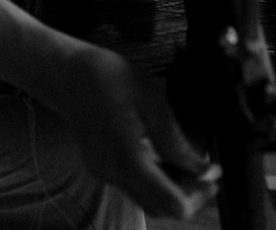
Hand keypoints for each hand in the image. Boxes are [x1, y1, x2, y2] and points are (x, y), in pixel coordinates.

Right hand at [53, 43, 220, 219]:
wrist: (66, 72)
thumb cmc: (107, 77)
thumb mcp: (150, 98)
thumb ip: (175, 139)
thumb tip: (202, 168)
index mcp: (127, 156)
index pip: (171, 202)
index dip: (198, 192)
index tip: (212, 171)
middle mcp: (113, 172)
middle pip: (161, 207)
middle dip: (190, 195)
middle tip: (208, 171)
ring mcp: (104, 173)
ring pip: (148, 201)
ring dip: (174, 191)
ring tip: (190, 165)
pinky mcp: (101, 168)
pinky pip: (134, 187)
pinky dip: (156, 182)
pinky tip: (166, 159)